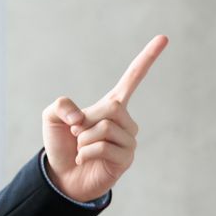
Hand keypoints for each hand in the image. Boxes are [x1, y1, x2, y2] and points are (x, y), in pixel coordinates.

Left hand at [43, 34, 168, 202]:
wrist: (63, 177)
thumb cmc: (61, 145)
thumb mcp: (52, 117)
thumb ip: (61, 106)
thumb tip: (82, 120)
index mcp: (112, 105)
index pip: (133, 78)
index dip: (147, 58)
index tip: (164, 38)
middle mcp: (126, 121)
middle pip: (112, 108)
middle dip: (86, 122)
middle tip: (78, 135)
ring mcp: (128, 141)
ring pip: (105, 129)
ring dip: (83, 140)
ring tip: (82, 149)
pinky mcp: (125, 160)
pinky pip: (103, 148)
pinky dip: (86, 153)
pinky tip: (85, 160)